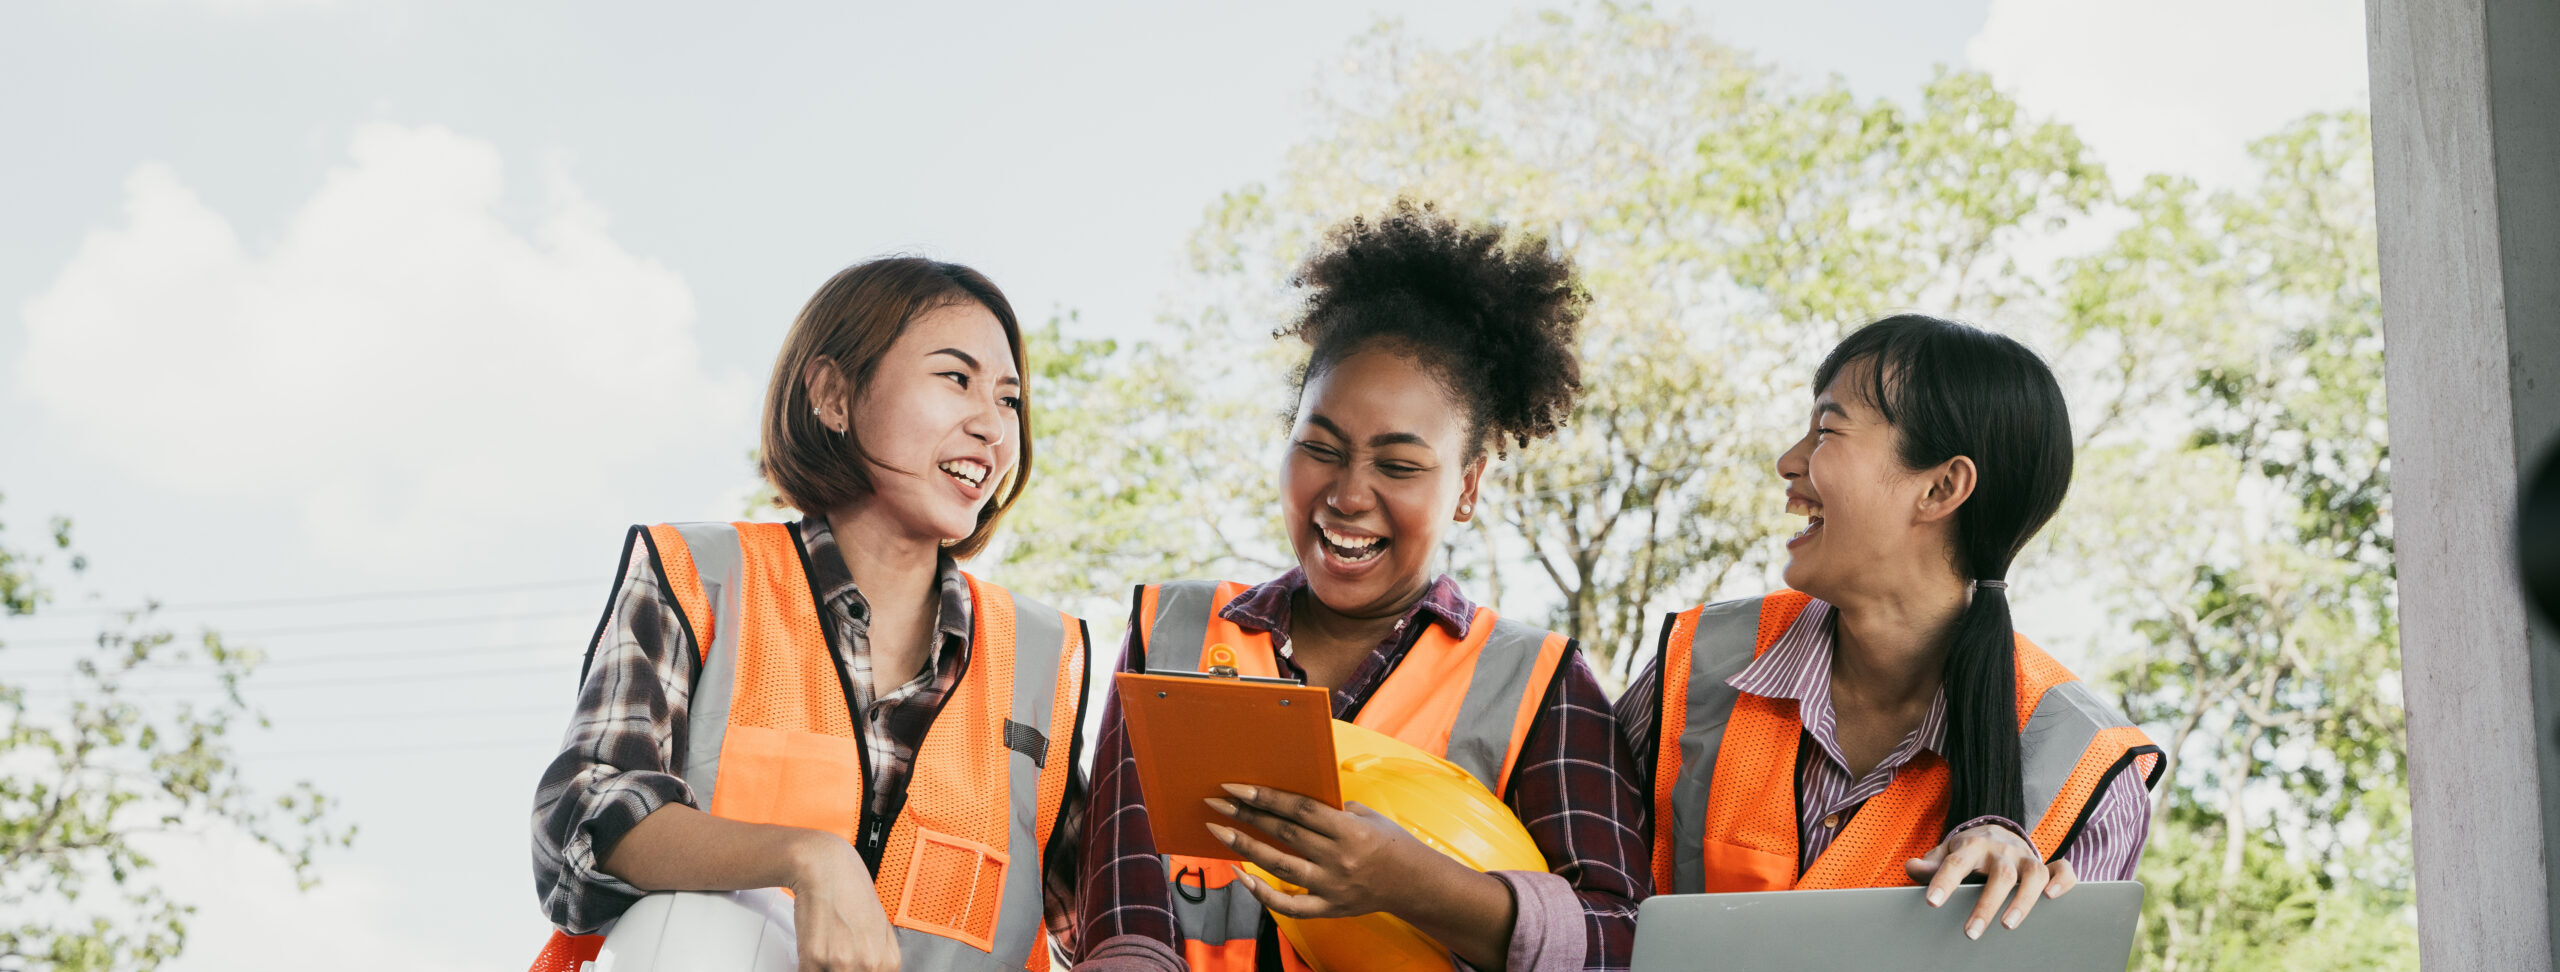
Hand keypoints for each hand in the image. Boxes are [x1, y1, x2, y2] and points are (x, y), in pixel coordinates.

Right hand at [787, 832, 901, 971]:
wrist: (827, 868)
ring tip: (823, 951)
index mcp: (887, 962)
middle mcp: (867, 965)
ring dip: (821, 968)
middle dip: (837, 970)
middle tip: (832, 956)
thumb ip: (880, 958)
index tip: (847, 967)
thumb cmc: (852, 892)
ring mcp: (840, 962)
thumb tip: (873, 971)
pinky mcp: (814, 957)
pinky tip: (810, 951)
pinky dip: (804, 967)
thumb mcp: (882, 928)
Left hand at [1205, 782, 1439, 919]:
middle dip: (1246, 816)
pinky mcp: (1328, 907)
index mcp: (1350, 830)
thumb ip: (1331, 809)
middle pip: (1284, 833)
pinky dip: (1262, 892)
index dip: (1266, 797)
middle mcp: (1339, 858)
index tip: (1236, 788)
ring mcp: (1331, 886)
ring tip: (1218, 830)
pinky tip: (1240, 875)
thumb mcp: (1367, 815)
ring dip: (1245, 847)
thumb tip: (1291, 799)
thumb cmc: (1389, 842)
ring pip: (1279, 866)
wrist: (1414, 883)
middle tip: (1216, 802)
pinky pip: (1288, 905)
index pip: (1300, 809)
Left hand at [1906, 825, 2076, 938]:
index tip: (1932, 903)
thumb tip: (1912, 868)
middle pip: (1999, 875)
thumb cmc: (1967, 852)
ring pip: (2032, 875)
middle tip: (1970, 933)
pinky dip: (2062, 881)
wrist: (1995, 832)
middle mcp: (2001, 851)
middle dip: (1985, 905)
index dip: (1944, 882)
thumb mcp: (1945, 853)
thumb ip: (1930, 863)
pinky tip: (2053, 898)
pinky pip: (2062, 870)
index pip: (1956, 863)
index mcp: (1972, 846)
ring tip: (2007, 926)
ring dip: (2023, 901)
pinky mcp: (2045, 865)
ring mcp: (2025, 857)